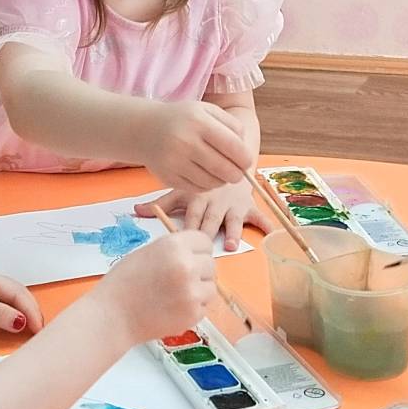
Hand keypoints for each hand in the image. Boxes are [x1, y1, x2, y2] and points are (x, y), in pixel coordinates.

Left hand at [0, 270, 44, 337]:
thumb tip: (21, 322)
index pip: (18, 292)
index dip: (30, 310)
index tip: (38, 328)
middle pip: (19, 296)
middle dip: (32, 312)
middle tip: (41, 332)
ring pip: (14, 304)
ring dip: (25, 316)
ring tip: (35, 332)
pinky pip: (4, 313)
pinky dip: (14, 321)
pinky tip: (19, 329)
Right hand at [94, 229, 214, 347]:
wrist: (112, 315)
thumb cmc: (123, 284)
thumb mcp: (147, 253)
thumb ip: (173, 251)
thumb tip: (194, 255)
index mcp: (174, 246)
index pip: (204, 241)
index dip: (196, 251)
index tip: (189, 258)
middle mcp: (186, 266)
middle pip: (210, 264)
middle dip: (199, 271)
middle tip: (179, 280)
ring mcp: (192, 292)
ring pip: (210, 287)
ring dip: (198, 291)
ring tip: (175, 295)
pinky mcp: (193, 314)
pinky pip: (203, 307)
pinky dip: (192, 309)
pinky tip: (172, 308)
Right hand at [136, 99, 252, 191]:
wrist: (145, 128)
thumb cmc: (184, 119)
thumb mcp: (208, 111)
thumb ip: (232, 125)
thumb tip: (245, 152)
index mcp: (199, 122)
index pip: (233, 146)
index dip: (245, 158)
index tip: (246, 161)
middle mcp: (185, 141)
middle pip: (224, 169)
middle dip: (237, 174)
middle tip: (237, 172)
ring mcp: (175, 161)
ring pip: (213, 182)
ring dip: (222, 180)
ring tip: (220, 171)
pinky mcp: (168, 177)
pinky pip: (198, 189)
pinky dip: (207, 185)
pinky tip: (204, 174)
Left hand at [136, 182, 272, 251]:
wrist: (227, 157)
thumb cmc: (200, 182)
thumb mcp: (181, 189)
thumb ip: (160, 203)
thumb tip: (135, 210)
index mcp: (198, 198)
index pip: (191, 215)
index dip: (187, 227)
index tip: (182, 243)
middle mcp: (216, 201)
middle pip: (210, 220)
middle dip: (208, 233)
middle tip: (204, 251)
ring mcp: (234, 204)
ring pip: (233, 219)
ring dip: (233, 231)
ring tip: (232, 244)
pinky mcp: (249, 206)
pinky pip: (260, 216)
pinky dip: (266, 224)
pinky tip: (272, 234)